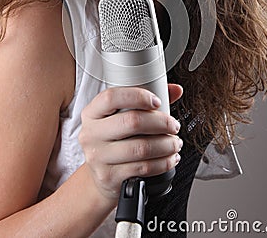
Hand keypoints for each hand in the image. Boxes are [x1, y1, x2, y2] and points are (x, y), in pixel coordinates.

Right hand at [79, 84, 182, 199]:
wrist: (99, 175)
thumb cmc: (114, 139)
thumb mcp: (121, 116)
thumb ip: (146, 100)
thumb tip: (175, 90)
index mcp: (92, 112)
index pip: (112, 97)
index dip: (138, 97)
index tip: (157, 102)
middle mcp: (91, 133)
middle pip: (132, 122)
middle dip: (161, 123)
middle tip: (173, 126)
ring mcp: (98, 157)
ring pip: (141, 148)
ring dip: (166, 145)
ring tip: (175, 143)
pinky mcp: (109, 176)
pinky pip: (144, 168)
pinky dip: (163, 163)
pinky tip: (169, 158)